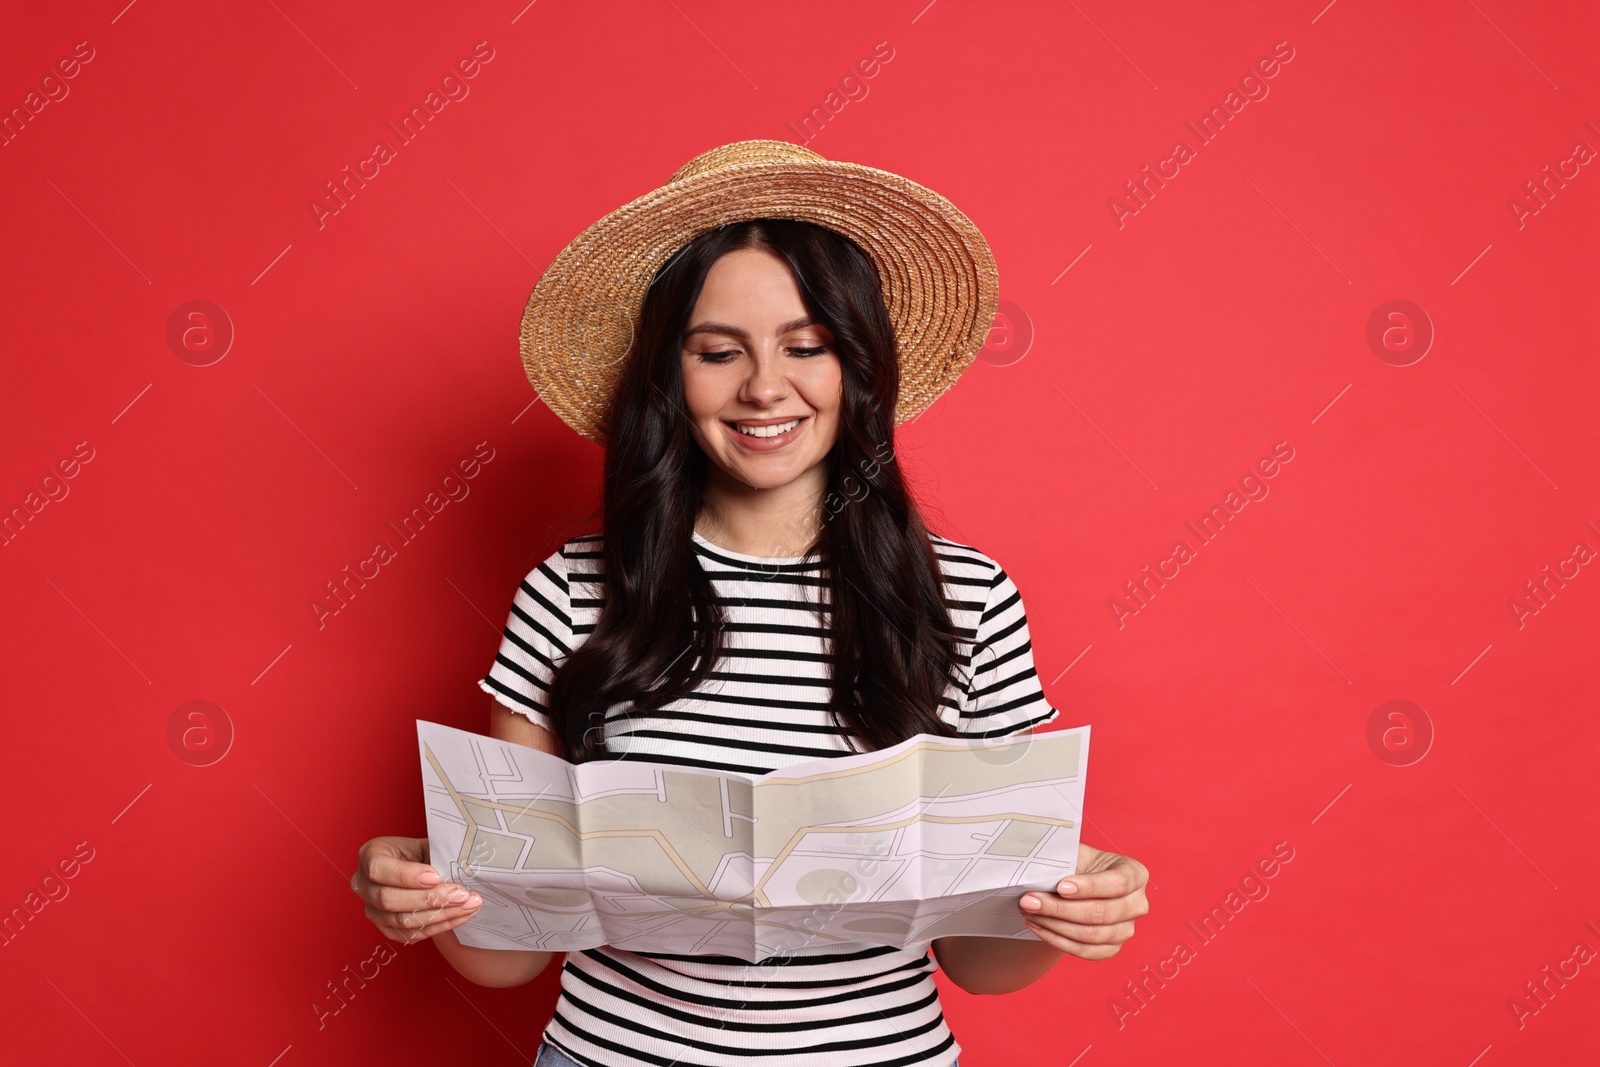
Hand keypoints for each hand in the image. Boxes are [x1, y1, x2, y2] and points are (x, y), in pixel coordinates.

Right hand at [352, 835, 482, 944]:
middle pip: (390, 900)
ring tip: (469, 905)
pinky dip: (439, 926)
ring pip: (402, 921)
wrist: (421, 869)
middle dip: (430, 899)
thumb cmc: (423, 853)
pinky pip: (410, 934)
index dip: (407, 875)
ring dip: (440, 915)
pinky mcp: (386, 928)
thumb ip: (438, 853)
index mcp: (370, 855)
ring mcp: (372, 910)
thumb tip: (461, 864)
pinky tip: (460, 915)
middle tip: (461, 894)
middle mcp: (364, 885)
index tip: (436, 876)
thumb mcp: (427, 844)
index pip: (379, 869)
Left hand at [1017, 842, 1149, 959]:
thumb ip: (1063, 858)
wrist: (1079, 887)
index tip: (1060, 887)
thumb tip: (1037, 869)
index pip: (1117, 883)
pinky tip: (1038, 926)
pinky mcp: (1112, 948)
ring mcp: (1127, 929)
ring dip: (1054, 925)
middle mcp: (1137, 904)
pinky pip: (1085, 951)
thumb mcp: (1076, 854)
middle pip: (1101, 913)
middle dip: (1060, 908)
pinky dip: (1057, 940)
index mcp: (1135, 874)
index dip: (1089, 887)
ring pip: (1091, 935)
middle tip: (1029, 901)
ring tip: (1029, 912)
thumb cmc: (1079, 866)